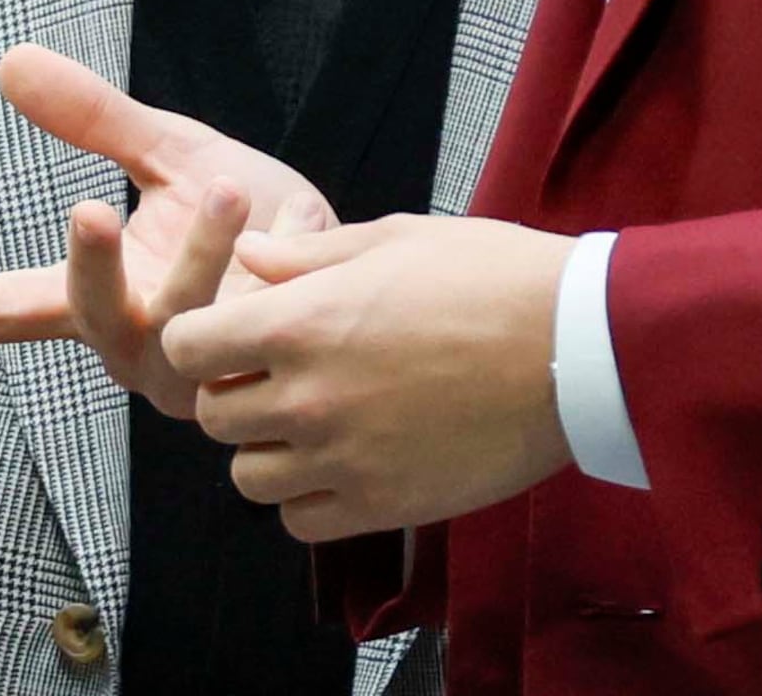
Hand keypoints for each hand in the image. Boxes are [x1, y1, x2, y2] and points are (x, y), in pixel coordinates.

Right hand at [0, 46, 337, 417]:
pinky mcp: (268, 371)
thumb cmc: (244, 211)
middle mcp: (143, 346)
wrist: (344, 261)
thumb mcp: (166, 151)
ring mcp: (203, 369)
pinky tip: (292, 233)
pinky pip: (262, 331)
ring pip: (186, 326)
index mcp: (105, 300)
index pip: (17, 309)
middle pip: (95, 318)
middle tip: (86, 206)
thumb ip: (94, 119)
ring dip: (202, 256)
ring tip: (225, 185)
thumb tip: (10, 61)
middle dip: (90, 268)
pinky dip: (275, 272)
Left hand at [162, 214, 576, 540]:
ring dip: (269, 452)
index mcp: (299, 322)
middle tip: (279, 377)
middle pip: (211, 418)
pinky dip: (309, 500)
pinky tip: (345, 464)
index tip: (233, 336)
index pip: (186, 349)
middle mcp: (307, 397)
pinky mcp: (384, 506)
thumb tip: (248, 258)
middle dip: (234, 394)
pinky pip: (302, 523)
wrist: (575, 346)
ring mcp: (343, 459)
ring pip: (249, 478)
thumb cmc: (490, 277)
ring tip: (315, 424)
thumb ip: (306, 255)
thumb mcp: (392, 240)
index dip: (202, 341)